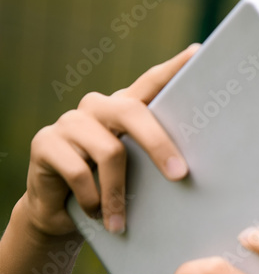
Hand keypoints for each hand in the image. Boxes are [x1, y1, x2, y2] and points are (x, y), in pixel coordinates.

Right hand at [23, 44, 197, 238]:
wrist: (62, 214)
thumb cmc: (112, 189)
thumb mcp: (139, 173)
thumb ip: (158, 159)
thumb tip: (193, 173)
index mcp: (125, 108)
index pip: (151, 81)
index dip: (174, 67)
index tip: (198, 52)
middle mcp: (98, 107)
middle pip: (133, 113)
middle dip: (159, 145)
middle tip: (181, 176)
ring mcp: (70, 122)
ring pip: (110, 152)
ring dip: (119, 194)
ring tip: (121, 221)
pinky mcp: (45, 142)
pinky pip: (79, 171)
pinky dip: (93, 199)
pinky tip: (95, 213)